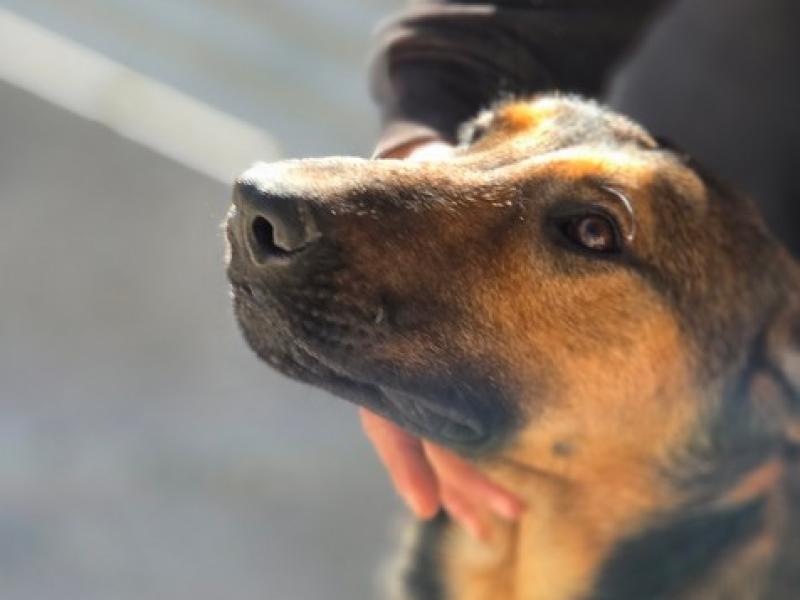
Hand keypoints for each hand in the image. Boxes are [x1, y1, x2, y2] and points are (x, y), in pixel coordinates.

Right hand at [361, 137, 524, 539]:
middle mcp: (392, 345)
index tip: (429, 505)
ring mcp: (418, 348)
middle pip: (422, 429)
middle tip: (498, 519)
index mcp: (376, 323)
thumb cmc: (409, 181)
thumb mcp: (409, 192)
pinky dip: (478, 439)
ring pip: (441, 426)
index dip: (408, 457)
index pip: (385, 409)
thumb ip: (417, 218)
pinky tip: (505, 472)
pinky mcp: (446, 343)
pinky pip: (456, 402)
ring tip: (508, 515)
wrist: (414, 172)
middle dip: (459, 476)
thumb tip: (428, 211)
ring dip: (471, 473)